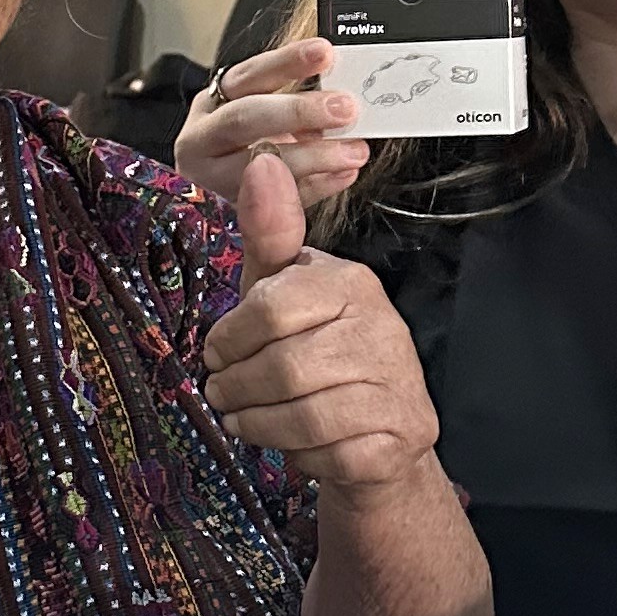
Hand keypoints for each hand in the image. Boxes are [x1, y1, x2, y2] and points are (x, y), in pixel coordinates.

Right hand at [175, 37, 366, 212]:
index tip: (325, 53)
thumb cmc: (248, 147)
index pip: (248, 76)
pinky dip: (314, 188)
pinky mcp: (228, 215)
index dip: (287, 62)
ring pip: (255, 165)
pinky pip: (274, 204)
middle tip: (344, 109)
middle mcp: (203, 140)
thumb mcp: (261, 116)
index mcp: (213, 104)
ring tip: (354, 150)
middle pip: (243, 119)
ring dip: (312, 156)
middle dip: (298, 111)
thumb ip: (291, 104)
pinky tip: (343, 175)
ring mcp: (211, 181)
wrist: (215, 198)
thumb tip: (340, 96)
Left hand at [200, 151, 441, 493]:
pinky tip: (292, 445)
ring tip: (242, 419)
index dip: (230, 337)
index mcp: (352, 284)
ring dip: (259, 424)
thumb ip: (268, 235)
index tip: (215, 353)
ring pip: (305, 415)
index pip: (273, 306)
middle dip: (238, 387)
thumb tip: (261, 160)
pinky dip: (299, 455)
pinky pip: (331, 453)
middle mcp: (384, 330)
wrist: (378, 434)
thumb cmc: (316, 353)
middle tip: (222, 393)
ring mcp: (399, 386)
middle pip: (285, 366)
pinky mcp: (400, 438)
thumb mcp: (283, 292)